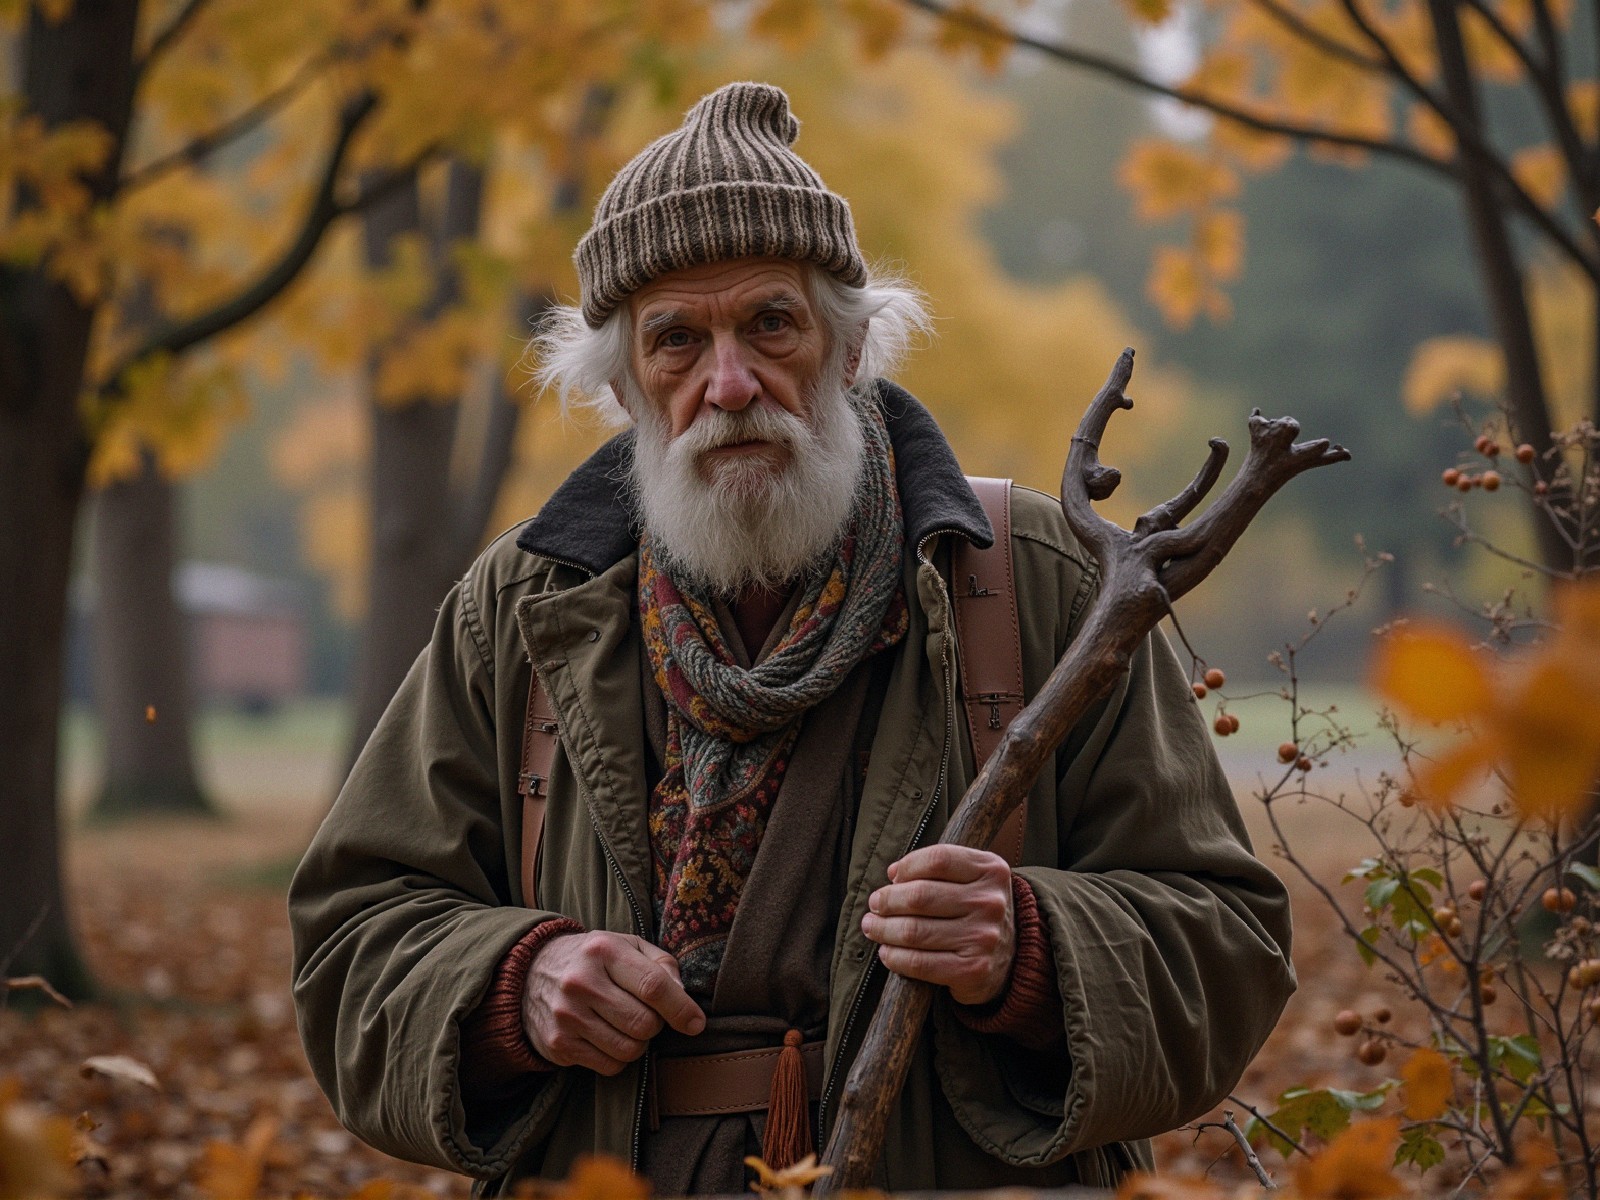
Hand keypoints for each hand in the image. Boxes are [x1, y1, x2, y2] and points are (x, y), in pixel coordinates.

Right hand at [522, 931, 705, 1074]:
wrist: (530, 973)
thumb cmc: (593, 960)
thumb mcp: (626, 946)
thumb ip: (661, 965)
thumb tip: (683, 999)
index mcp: (603, 950)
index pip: (653, 986)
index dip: (681, 1008)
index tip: (696, 1023)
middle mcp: (581, 982)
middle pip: (644, 1023)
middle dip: (656, 1025)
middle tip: (646, 1015)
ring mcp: (566, 1015)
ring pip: (629, 1050)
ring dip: (638, 1043)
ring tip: (626, 1025)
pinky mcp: (558, 1044)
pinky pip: (609, 1066)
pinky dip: (618, 1058)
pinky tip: (607, 1037)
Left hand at [861, 845, 1014, 1006]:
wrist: (1010, 960)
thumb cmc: (975, 912)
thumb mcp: (970, 880)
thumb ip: (936, 870)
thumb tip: (894, 873)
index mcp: (991, 871)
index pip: (938, 859)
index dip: (907, 866)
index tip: (892, 877)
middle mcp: (991, 903)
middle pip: (920, 896)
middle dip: (887, 901)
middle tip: (875, 905)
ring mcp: (984, 938)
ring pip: (914, 931)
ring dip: (883, 929)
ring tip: (872, 927)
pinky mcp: (973, 970)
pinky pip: (919, 963)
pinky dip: (895, 957)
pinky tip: (887, 952)